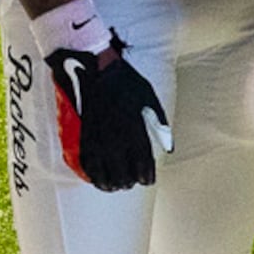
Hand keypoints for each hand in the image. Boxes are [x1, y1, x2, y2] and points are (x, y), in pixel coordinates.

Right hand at [49, 35, 169, 190]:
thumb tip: (169, 147)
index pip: (143, 164)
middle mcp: (116, 139)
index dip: (146, 177)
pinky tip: (99, 180)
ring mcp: (98, 139)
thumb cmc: (125, 81)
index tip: (148, 180)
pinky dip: (94, 177)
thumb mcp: (149, 97)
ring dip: (112, 184)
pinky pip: (88, 165)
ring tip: (117, 185)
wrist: (95, 68)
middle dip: (130, 182)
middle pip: (124, 175)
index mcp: (135, 130)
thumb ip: (161, 123)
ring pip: (105, 174)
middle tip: (132, 182)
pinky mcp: (84, 137)